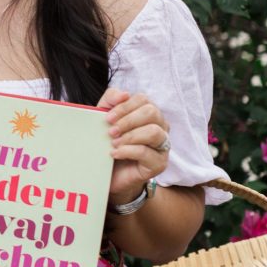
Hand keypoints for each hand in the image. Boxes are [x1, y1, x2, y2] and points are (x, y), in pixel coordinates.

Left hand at [97, 88, 169, 204]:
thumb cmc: (109, 142)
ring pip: (153, 132)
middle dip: (127, 120)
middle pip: (152, 112)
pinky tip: (114, 154)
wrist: (109, 173)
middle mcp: (160, 127)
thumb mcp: (105, 118)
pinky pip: (146, 152)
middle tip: (110, 131)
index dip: (124, 106)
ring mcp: (162, 146)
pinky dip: (127, 151)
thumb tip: (124, 94)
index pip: (143, 100)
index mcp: (148, 113)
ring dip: (129, 136)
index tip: (107, 117)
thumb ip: (111, 100)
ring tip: (113, 143)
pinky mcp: (159, 163)